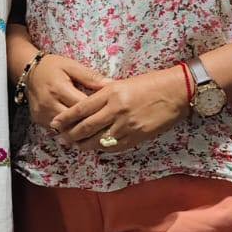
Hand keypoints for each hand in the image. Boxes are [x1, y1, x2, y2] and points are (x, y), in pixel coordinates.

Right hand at [24, 53, 105, 130]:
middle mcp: (48, 103)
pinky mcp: (38, 120)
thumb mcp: (72, 66)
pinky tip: (79, 129)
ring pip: (65, 129)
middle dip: (89, 124)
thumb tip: (111, 85)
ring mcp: (42, 113)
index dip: (96, 111)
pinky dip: (68, 130)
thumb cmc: (53, 66)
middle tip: (104, 126)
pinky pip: (56, 130)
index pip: (81, 107)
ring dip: (78, 130)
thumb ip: (90, 77)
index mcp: (58, 89)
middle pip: (73, 121)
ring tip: (94, 130)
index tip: (109, 113)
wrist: (30, 71)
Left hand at [52, 67, 190, 154]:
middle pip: (85, 127)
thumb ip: (105, 94)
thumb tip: (88, 105)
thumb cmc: (151, 83)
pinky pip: (114, 146)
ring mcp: (126, 125)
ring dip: (84, 145)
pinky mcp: (137, 136)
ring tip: (75, 146)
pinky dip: (102, 148)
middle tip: (60, 139)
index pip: (81, 109)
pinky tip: (96, 148)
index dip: (65, 118)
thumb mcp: (123, 83)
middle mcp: (116, 110)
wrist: (177, 91)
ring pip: (98, 140)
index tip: (54, 124)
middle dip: (70, 135)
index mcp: (110, 93)